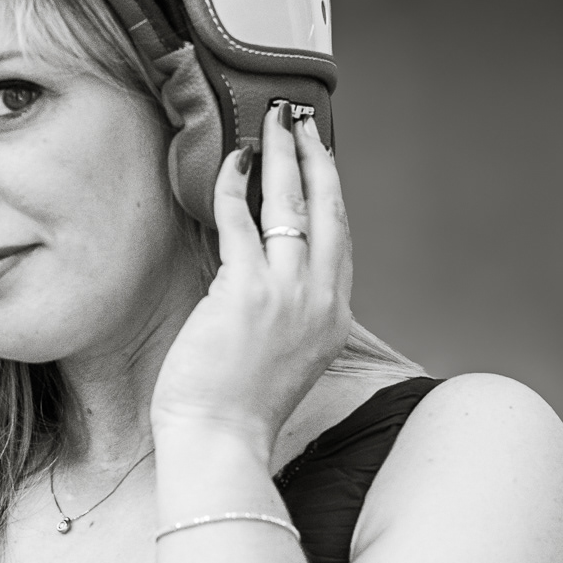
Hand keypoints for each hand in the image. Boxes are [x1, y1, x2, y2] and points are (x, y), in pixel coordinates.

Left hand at [150, 103, 352, 456]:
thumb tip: (264, 285)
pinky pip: (242, 222)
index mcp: (334, 319)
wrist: (222, 441)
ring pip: (292, 205)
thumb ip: (288, 320)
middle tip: (302, 121)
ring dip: (282, 156)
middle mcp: (321, 301)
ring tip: (272, 121)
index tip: (322, 162)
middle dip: (317, 158)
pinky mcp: (246, 291)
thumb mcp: (282, 360)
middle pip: (329, 210)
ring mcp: (288, 294)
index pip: (340, 242)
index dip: (332, 195)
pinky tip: (231, 162)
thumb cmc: (237, 410)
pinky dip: (236, 186)